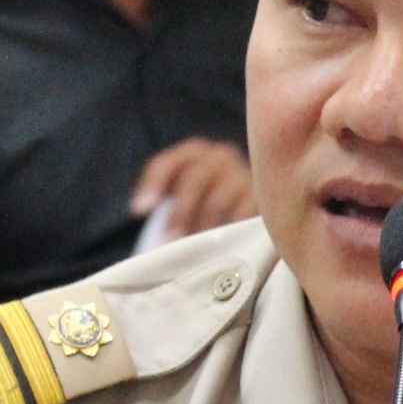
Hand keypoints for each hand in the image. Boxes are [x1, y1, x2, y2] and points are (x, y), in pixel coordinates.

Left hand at [132, 138, 255, 239]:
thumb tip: (143, 222)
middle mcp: (220, 156)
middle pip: (194, 181)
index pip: (167, 164)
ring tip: (194, 251)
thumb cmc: (203, 206)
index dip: (152, 184)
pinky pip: (242, 216)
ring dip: (201, 228)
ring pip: (217, 202)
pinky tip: (223, 246)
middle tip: (168, 241)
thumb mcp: (184, 196)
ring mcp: (243, 174)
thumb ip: (163, 201)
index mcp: (194, 152)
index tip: (139, 210)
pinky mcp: (262, 197)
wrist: (252, 207)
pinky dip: (228, 232)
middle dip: (178, 213)